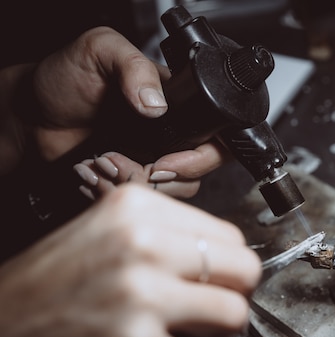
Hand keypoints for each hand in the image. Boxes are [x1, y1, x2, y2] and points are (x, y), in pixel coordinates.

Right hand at [0, 184, 260, 336]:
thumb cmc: (43, 296)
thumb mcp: (104, 239)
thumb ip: (166, 240)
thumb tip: (225, 261)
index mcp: (136, 208)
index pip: (229, 237)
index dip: (222, 270)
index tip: (203, 286)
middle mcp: (142, 242)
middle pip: (244, 270)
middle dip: (227, 300)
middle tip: (198, 317)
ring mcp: (140, 292)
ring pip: (232, 316)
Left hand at [3, 26, 228, 197]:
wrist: (29, 118)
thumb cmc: (63, 79)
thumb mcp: (100, 51)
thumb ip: (133, 66)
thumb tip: (158, 104)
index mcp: (177, 104)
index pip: (218, 135)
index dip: (201, 156)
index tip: (166, 161)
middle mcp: (173, 135)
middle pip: (201, 171)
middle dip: (167, 177)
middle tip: (135, 166)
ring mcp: (155, 161)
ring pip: (176, 192)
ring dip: (139, 185)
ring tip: (104, 165)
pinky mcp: (135, 182)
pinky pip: (146, 201)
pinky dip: (120, 194)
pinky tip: (98, 176)